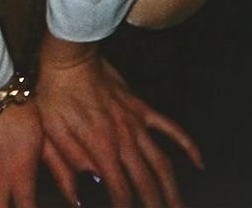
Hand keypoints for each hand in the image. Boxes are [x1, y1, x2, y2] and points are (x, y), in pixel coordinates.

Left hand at [36, 38, 200, 207]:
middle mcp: (124, 139)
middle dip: (154, 205)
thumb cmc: (54, 95)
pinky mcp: (141, 108)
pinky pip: (171, 128)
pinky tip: (200, 163)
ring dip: (173, 188)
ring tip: (180, 207)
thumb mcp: (51, 133)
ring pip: (163, 163)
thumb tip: (80, 197)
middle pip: (146, 182)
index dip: (124, 207)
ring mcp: (137, 123)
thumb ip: (69, 166)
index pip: (119, 191)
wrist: (69, 60)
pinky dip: (188, 146)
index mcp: (100, 147)